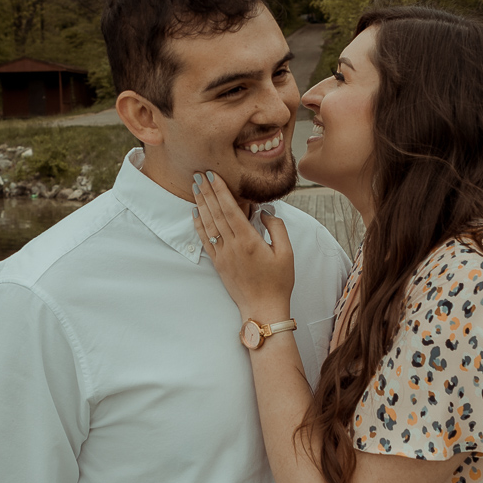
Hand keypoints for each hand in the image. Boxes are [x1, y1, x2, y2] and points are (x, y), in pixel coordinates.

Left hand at [190, 171, 294, 322]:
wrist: (263, 308)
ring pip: (208, 224)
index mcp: (249, 240)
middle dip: (207, 191)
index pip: (230, 209)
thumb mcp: (287, 253)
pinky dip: (199, 225)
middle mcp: (232, 245)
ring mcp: (223, 255)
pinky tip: (195, 212)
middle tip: (199, 173)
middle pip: (216, 212)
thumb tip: (264, 211)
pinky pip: (205, 240)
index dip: (220, 190)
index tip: (213, 175)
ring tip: (195, 187)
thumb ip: (277, 228)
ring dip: (201, 203)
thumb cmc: (278, 282)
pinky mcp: (218, 263)